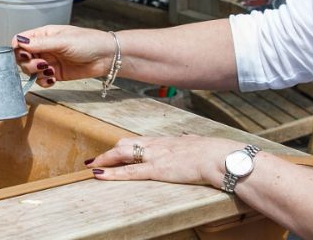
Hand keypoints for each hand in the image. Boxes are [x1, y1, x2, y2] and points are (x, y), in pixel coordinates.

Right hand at [12, 25, 116, 83]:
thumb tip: (19, 41)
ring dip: (36, 73)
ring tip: (49, 71)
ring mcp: (49, 61)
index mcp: (43, 35)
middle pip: (22, 57)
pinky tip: (52, 80)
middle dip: (28, 63)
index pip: (20, 40)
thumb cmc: (88, 42)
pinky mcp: (55, 74)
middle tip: (41, 64)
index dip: (18, 49)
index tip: (24, 55)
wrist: (106, 57)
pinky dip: (43, 82)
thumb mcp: (63, 41)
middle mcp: (43, 48)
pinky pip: (41, 80)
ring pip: (30, 70)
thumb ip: (41, 43)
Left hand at [84, 135, 238, 188]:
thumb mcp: (197, 143)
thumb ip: (188, 141)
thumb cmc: (214, 152)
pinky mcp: (157, 170)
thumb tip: (186, 138)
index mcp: (166, 141)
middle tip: (95, 159)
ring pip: (122, 154)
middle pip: (125, 144)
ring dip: (105, 160)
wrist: (221, 157)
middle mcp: (157, 145)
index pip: (138, 141)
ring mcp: (155, 156)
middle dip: (109, 153)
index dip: (123, 146)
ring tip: (92, 166)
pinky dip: (111, 174)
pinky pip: (129, 172)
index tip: (114, 150)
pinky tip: (98, 174)